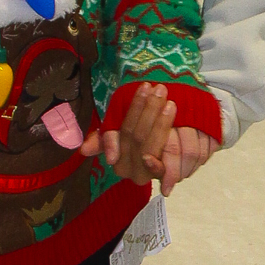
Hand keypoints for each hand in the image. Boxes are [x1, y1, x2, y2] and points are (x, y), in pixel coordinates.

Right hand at [81, 82, 211, 193]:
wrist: (170, 146)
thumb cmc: (140, 134)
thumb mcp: (120, 134)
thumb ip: (104, 138)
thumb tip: (84, 149)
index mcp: (120, 164)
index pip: (125, 133)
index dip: (135, 110)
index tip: (144, 88)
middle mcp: (137, 174)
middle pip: (141, 139)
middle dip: (150, 111)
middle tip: (160, 88)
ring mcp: (157, 175)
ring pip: (159, 148)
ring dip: (164, 122)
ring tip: (170, 100)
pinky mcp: (177, 173)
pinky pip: (178, 158)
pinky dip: (180, 140)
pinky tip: (180, 122)